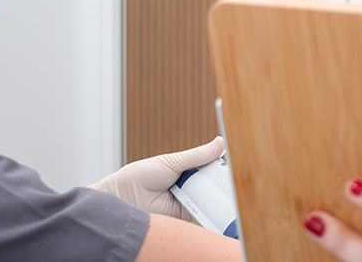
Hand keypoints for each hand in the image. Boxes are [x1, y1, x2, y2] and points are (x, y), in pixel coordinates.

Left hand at [90, 137, 224, 219]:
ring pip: (212, 199)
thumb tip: (220, 142)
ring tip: (232, 191)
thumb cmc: (140, 177)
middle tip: (237, 177)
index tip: (239, 160)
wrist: (122, 199)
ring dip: (220, 196)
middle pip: (215, 183)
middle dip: (226, 181)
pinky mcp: (186, 218)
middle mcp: (191, 186)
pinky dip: (212, 212)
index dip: (225, 164)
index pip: (212, 165)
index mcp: (188, 169)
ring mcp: (190, 203)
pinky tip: (221, 207)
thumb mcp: (172, 162)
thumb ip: (197, 155)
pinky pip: (204, 216)